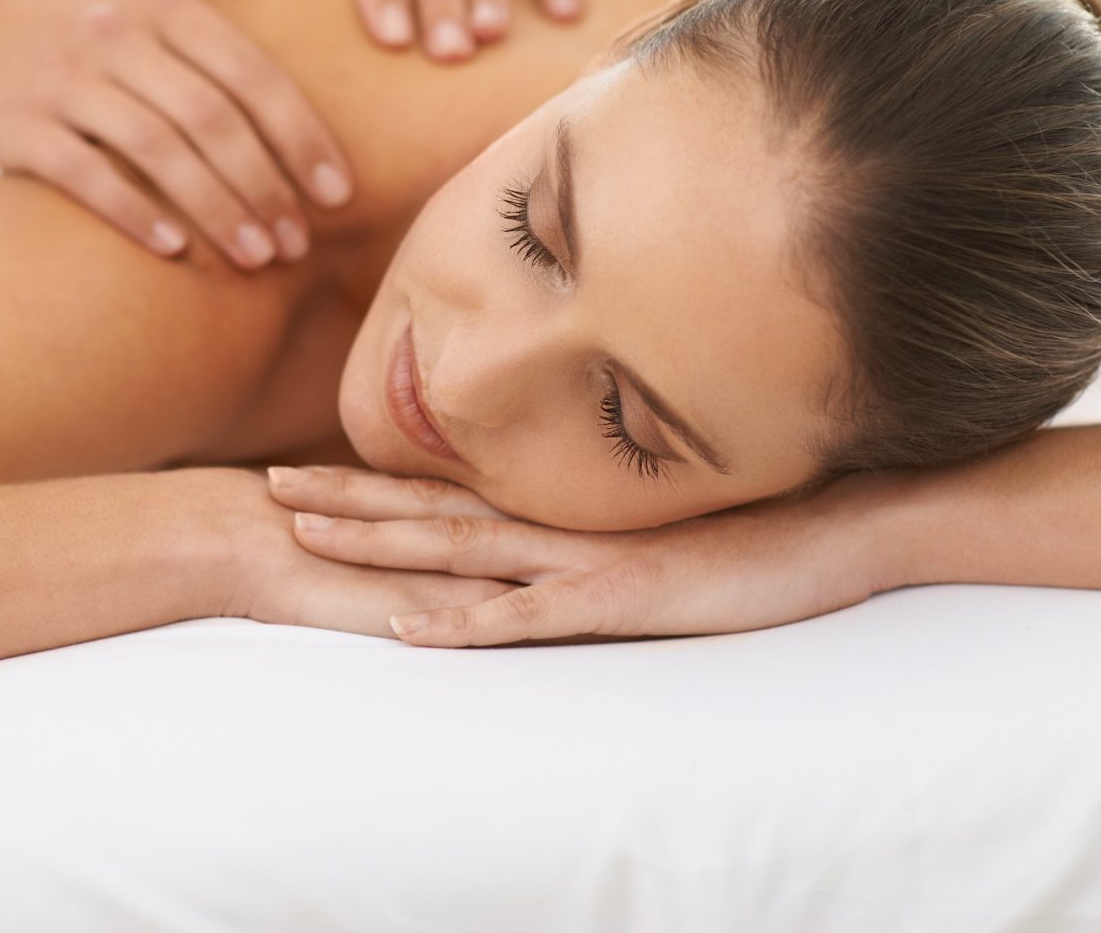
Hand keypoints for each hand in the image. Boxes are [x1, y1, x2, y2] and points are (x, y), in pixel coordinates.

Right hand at [0, 0, 353, 268]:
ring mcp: (65, 82)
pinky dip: (134, 212)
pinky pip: (87, 176)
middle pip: (214, 120)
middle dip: (268, 187)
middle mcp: (117, 36)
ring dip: (217, 210)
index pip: (253, 77)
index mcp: (160, 1)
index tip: (340, 192)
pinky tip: (175, 250)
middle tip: (301, 243)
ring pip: (160, 153)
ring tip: (258, 259)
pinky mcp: (18, 127)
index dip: (302, 138)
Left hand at [265, 463, 907, 646]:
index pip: (455, 494)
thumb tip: (556, 547)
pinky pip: (531, 615)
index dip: (382, 485)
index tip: (316, 474)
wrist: (831, 524)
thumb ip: (600, 534)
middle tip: (269, 484)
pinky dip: (468, 622)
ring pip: (460, 548)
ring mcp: (584, 559)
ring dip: (378, 543)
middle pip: (433, 510)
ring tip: (303, 532)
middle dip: (348, 500)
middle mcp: (559, 526)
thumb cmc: (748, 531)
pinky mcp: (622, 598)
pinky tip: (413, 627)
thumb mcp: (657, 532)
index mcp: (564, 511)